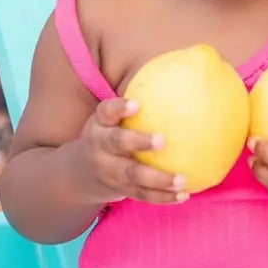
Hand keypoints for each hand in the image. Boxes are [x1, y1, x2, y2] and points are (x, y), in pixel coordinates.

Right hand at [70, 98, 187, 205]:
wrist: (79, 174)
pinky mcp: (120, 190)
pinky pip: (143, 195)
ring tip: (182, 179)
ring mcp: (109, 172)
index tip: (137, 104)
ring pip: (132, 175)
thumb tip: (188, 70)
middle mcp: (101, 148)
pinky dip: (163, 197)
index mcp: (100, 125)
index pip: (106, 112)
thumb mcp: (111, 119)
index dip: (119, 108)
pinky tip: (184, 194)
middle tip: (162, 140)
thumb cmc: (109, 135)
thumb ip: (139, 103)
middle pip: (116, 144)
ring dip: (158, 179)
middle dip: (137, 142)